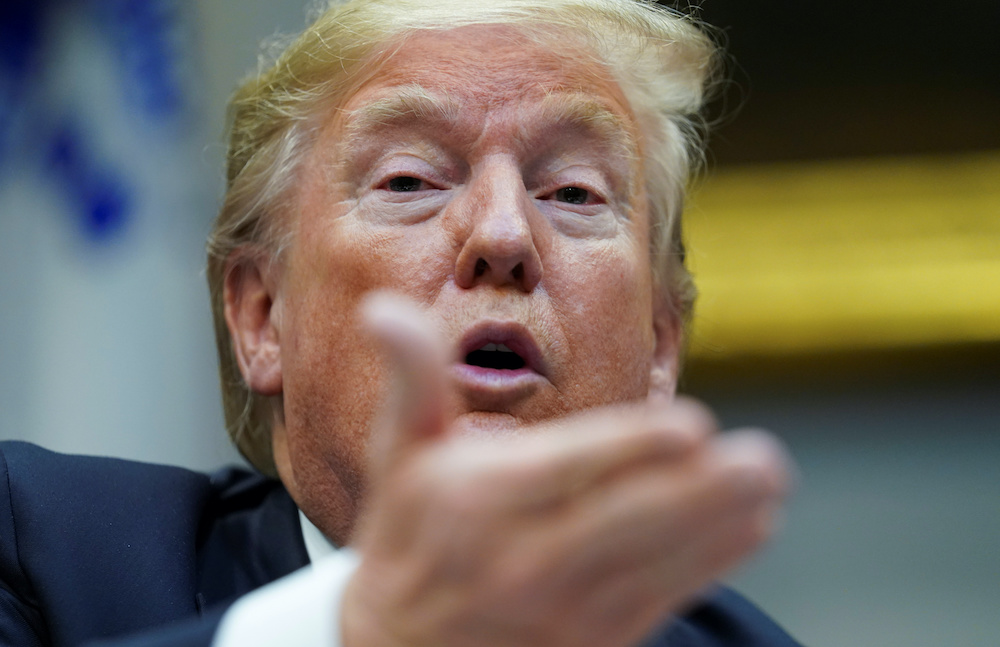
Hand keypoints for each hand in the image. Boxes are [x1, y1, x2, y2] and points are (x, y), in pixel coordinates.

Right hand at [341, 294, 791, 646]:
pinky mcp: (592, 638)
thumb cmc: (408, 534)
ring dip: (718, 524)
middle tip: (761, 458)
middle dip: (697, 492)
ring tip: (769, 485)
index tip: (691, 425)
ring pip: (654, 563)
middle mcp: (525, 559)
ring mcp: (563, 608)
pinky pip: (660, 598)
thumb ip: (408, 378)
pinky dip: (710, 563)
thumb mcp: (397, 453)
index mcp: (480, 503)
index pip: (565, 471)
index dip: (629, 449)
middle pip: (624, 523)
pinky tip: (751, 528)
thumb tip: (381, 307)